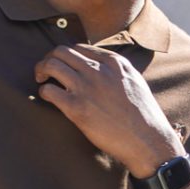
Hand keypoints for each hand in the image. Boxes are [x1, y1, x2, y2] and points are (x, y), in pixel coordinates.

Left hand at [33, 45, 180, 177]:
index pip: (79, 48)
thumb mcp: (135, 82)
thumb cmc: (143, 116)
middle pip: (61, 52)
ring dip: (41, 71)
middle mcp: (99, 71)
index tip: (65, 67)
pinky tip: (49, 98)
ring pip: (51, 65)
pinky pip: (48, 90)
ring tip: (42, 81)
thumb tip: (98, 67)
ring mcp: (87, 88)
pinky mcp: (76, 108)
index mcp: (115, 63)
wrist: (148, 141)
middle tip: (46, 72)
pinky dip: (43, 92)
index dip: (67, 57)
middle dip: (49, 59)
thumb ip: (117, 71)